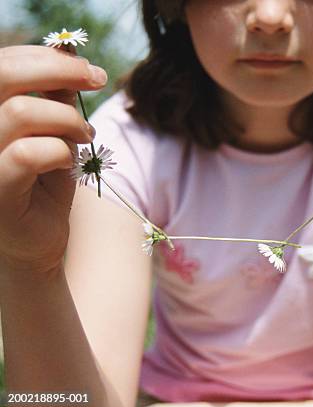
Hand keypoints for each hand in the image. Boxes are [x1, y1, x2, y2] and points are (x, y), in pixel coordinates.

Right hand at [0, 45, 105, 276]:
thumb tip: (71, 55)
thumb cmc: (42, 185)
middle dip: (59, 70)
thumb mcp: (53, 132)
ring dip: (67, 119)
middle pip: (3, 76)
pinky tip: (71, 160)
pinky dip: (60, 151)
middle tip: (98, 79)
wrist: (37, 242)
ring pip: (21, 113)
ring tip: (84, 135)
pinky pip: (28, 153)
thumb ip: (54, 98)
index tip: (90, 69)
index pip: (1, 64)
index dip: (47, 57)